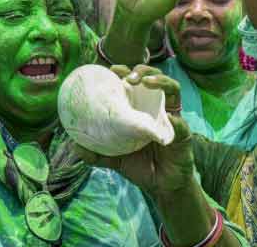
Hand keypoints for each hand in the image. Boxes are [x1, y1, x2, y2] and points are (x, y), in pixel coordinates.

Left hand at [76, 64, 194, 195]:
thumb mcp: (114, 158)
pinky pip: (182, 124)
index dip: (124, 71)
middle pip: (154, 78)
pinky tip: (169, 118)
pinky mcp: (183, 134)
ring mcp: (171, 118)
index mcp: (140, 108)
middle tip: (128, 75)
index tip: (111, 69)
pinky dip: (176, 120)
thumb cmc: (139, 165)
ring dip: (161, 81)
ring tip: (147, 82)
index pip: (134, 82)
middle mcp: (156, 107)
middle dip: (142, 70)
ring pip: (172, 89)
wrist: (161, 186)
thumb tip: (73, 145)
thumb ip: (96, 152)